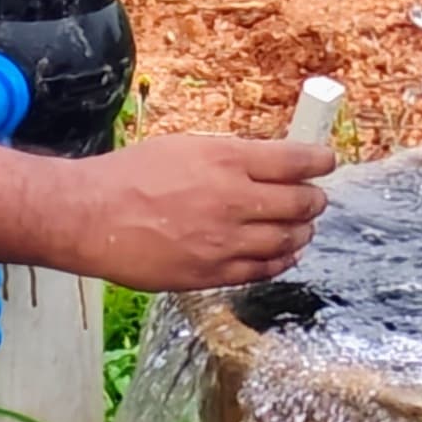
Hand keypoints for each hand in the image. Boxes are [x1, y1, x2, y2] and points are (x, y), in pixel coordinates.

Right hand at [65, 136, 331, 289]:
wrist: (94, 217)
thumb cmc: (132, 175)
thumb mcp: (186, 147)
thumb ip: (230, 157)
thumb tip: (268, 164)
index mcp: (226, 160)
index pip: (294, 161)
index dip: (319, 161)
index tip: (327, 161)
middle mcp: (232, 200)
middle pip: (299, 203)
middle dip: (315, 200)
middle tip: (316, 198)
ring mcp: (224, 242)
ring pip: (286, 241)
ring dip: (302, 232)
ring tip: (303, 227)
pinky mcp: (211, 273)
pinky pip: (262, 271)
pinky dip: (281, 261)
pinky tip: (284, 255)